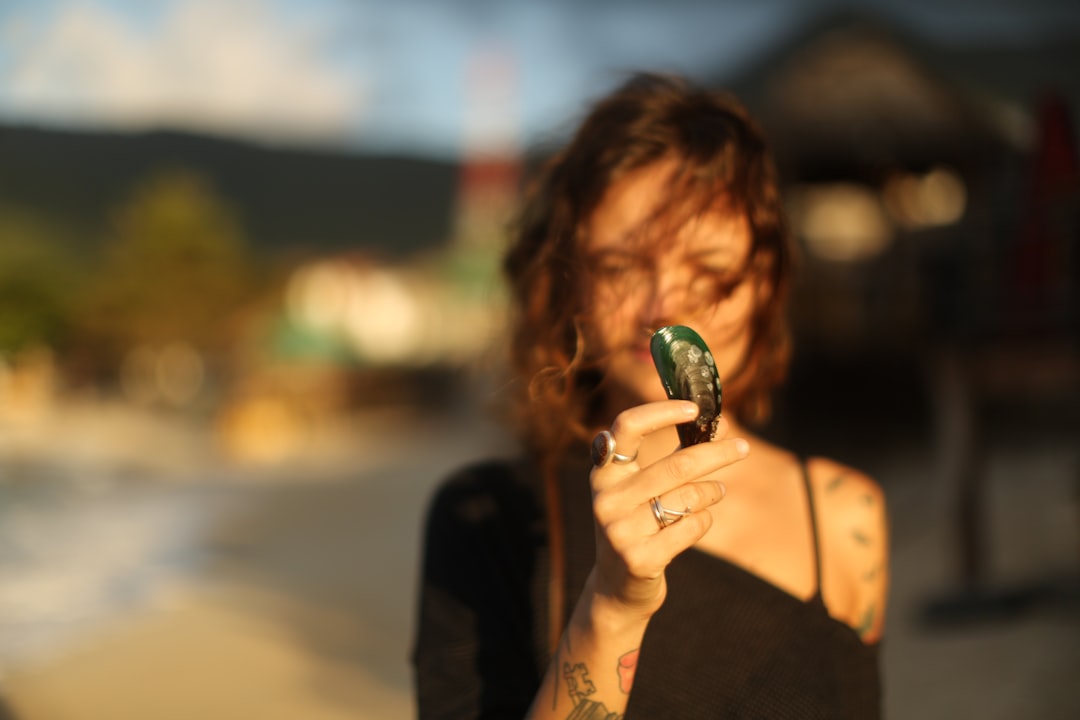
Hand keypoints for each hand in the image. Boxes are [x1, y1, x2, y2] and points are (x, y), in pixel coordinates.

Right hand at [588, 399, 747, 616]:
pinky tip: (698, 522)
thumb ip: (667, 459)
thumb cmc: (636, 526)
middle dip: (717, 454)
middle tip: (743, 447)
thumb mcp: (635, 491)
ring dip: (711, 492)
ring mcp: (620, 530)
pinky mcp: (639, 558)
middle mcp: (607, 498)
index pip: (627, 427)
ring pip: (689, 497)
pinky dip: (704, 521)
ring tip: (715, 492)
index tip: (695, 408)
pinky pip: (692, 527)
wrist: (615, 589)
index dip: (661, 412)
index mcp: (603, 473)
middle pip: (677, 464)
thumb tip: (720, 424)